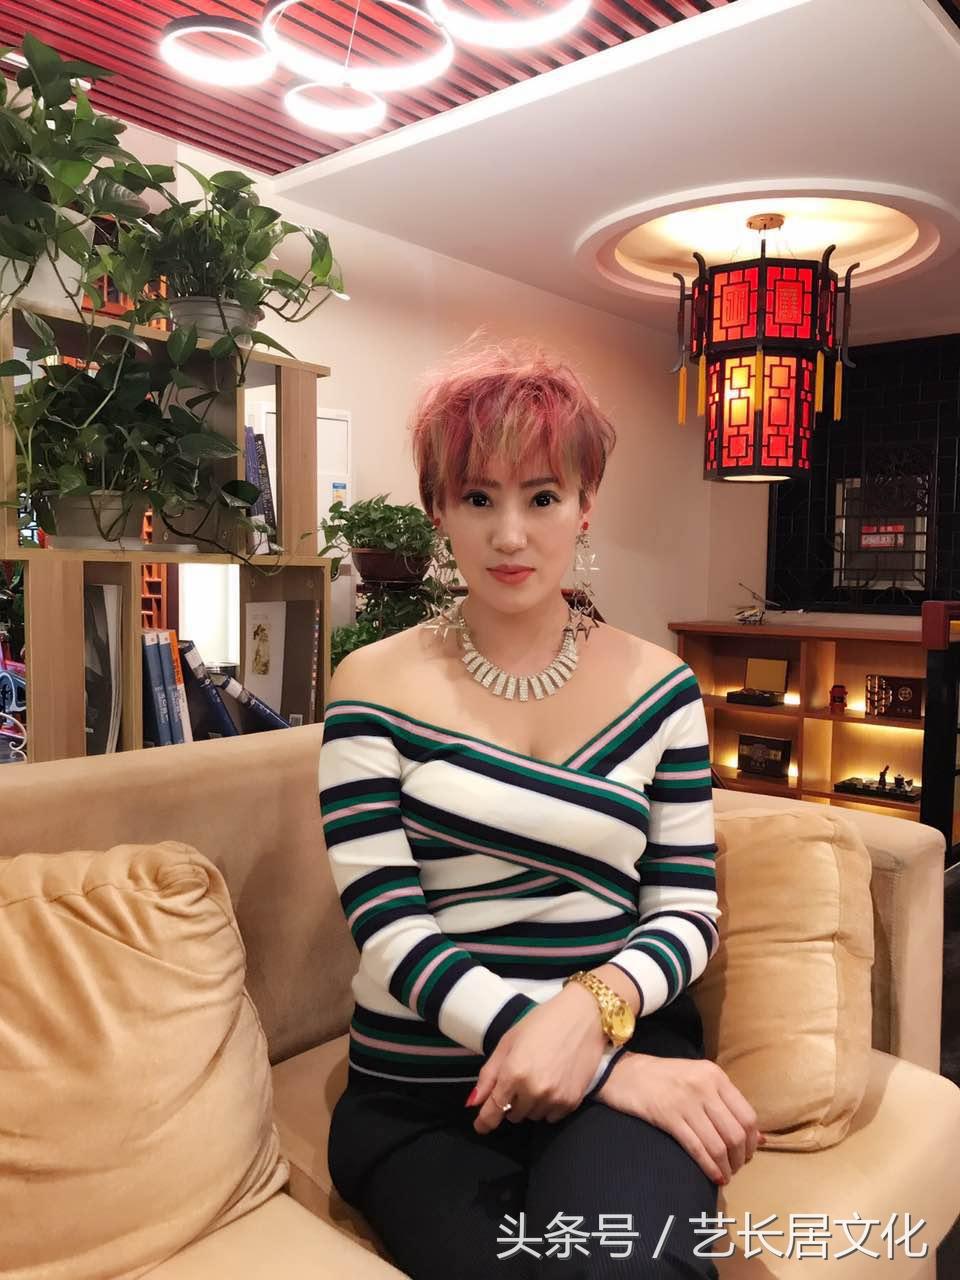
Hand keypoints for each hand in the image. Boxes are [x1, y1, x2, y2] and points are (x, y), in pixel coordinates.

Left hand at [469, 983, 607, 1134]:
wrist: (584, 1016)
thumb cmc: (543, 1022)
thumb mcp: (509, 1041)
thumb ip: (489, 1074)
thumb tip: (474, 1102)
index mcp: (514, 1073)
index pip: (493, 1111)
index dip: (484, 1121)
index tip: (481, 1126)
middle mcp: (533, 1091)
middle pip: (513, 1115)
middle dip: (512, 1101)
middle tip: (521, 1078)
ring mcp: (555, 1098)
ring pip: (533, 1116)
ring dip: (531, 1104)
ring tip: (539, 1077)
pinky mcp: (572, 1102)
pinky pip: (552, 1117)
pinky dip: (549, 1106)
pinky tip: (553, 1084)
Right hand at [596, 1053, 765, 1184]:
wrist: (624, 1073)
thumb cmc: (663, 1078)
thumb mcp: (698, 1079)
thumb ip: (726, 1104)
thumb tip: (759, 1138)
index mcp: (715, 1075)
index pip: (747, 1115)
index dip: (751, 1142)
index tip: (746, 1155)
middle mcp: (704, 1086)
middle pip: (735, 1133)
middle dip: (739, 1158)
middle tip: (735, 1168)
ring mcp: (686, 1101)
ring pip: (718, 1144)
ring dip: (726, 1167)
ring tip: (724, 1175)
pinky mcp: (668, 1116)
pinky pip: (697, 1148)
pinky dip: (709, 1167)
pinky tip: (713, 1176)